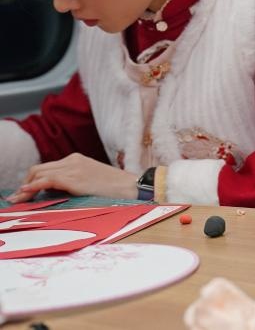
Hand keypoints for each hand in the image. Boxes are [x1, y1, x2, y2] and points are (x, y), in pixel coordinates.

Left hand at [6, 153, 136, 202]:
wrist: (131, 186)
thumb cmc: (114, 188)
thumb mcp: (91, 180)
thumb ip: (74, 181)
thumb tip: (56, 192)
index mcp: (77, 159)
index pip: (47, 167)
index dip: (32, 180)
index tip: (24, 193)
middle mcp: (73, 160)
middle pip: (38, 169)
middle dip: (25, 183)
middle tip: (16, 199)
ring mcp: (73, 168)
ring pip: (39, 173)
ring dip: (25, 187)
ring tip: (17, 200)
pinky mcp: (74, 178)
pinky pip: (47, 180)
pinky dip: (33, 186)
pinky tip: (25, 193)